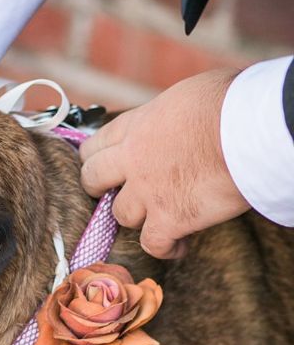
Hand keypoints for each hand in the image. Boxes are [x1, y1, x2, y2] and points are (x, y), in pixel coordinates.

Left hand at [79, 69, 250, 258]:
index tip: (104, 167)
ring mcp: (147, 192)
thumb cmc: (231, 103)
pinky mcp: (170, 219)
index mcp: (136, 126)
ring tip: (158, 216)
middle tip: (118, 194)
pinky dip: (165, 248)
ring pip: (120, 215)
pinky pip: (153, 244)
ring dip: (138, 218)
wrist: (252, 127)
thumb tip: (173, 122)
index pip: (94, 146)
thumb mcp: (184, 96)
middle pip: (92, 180)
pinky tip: (178, 246)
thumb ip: (164, 117)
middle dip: (99, 189)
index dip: (95, 159)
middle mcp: (133, 159)